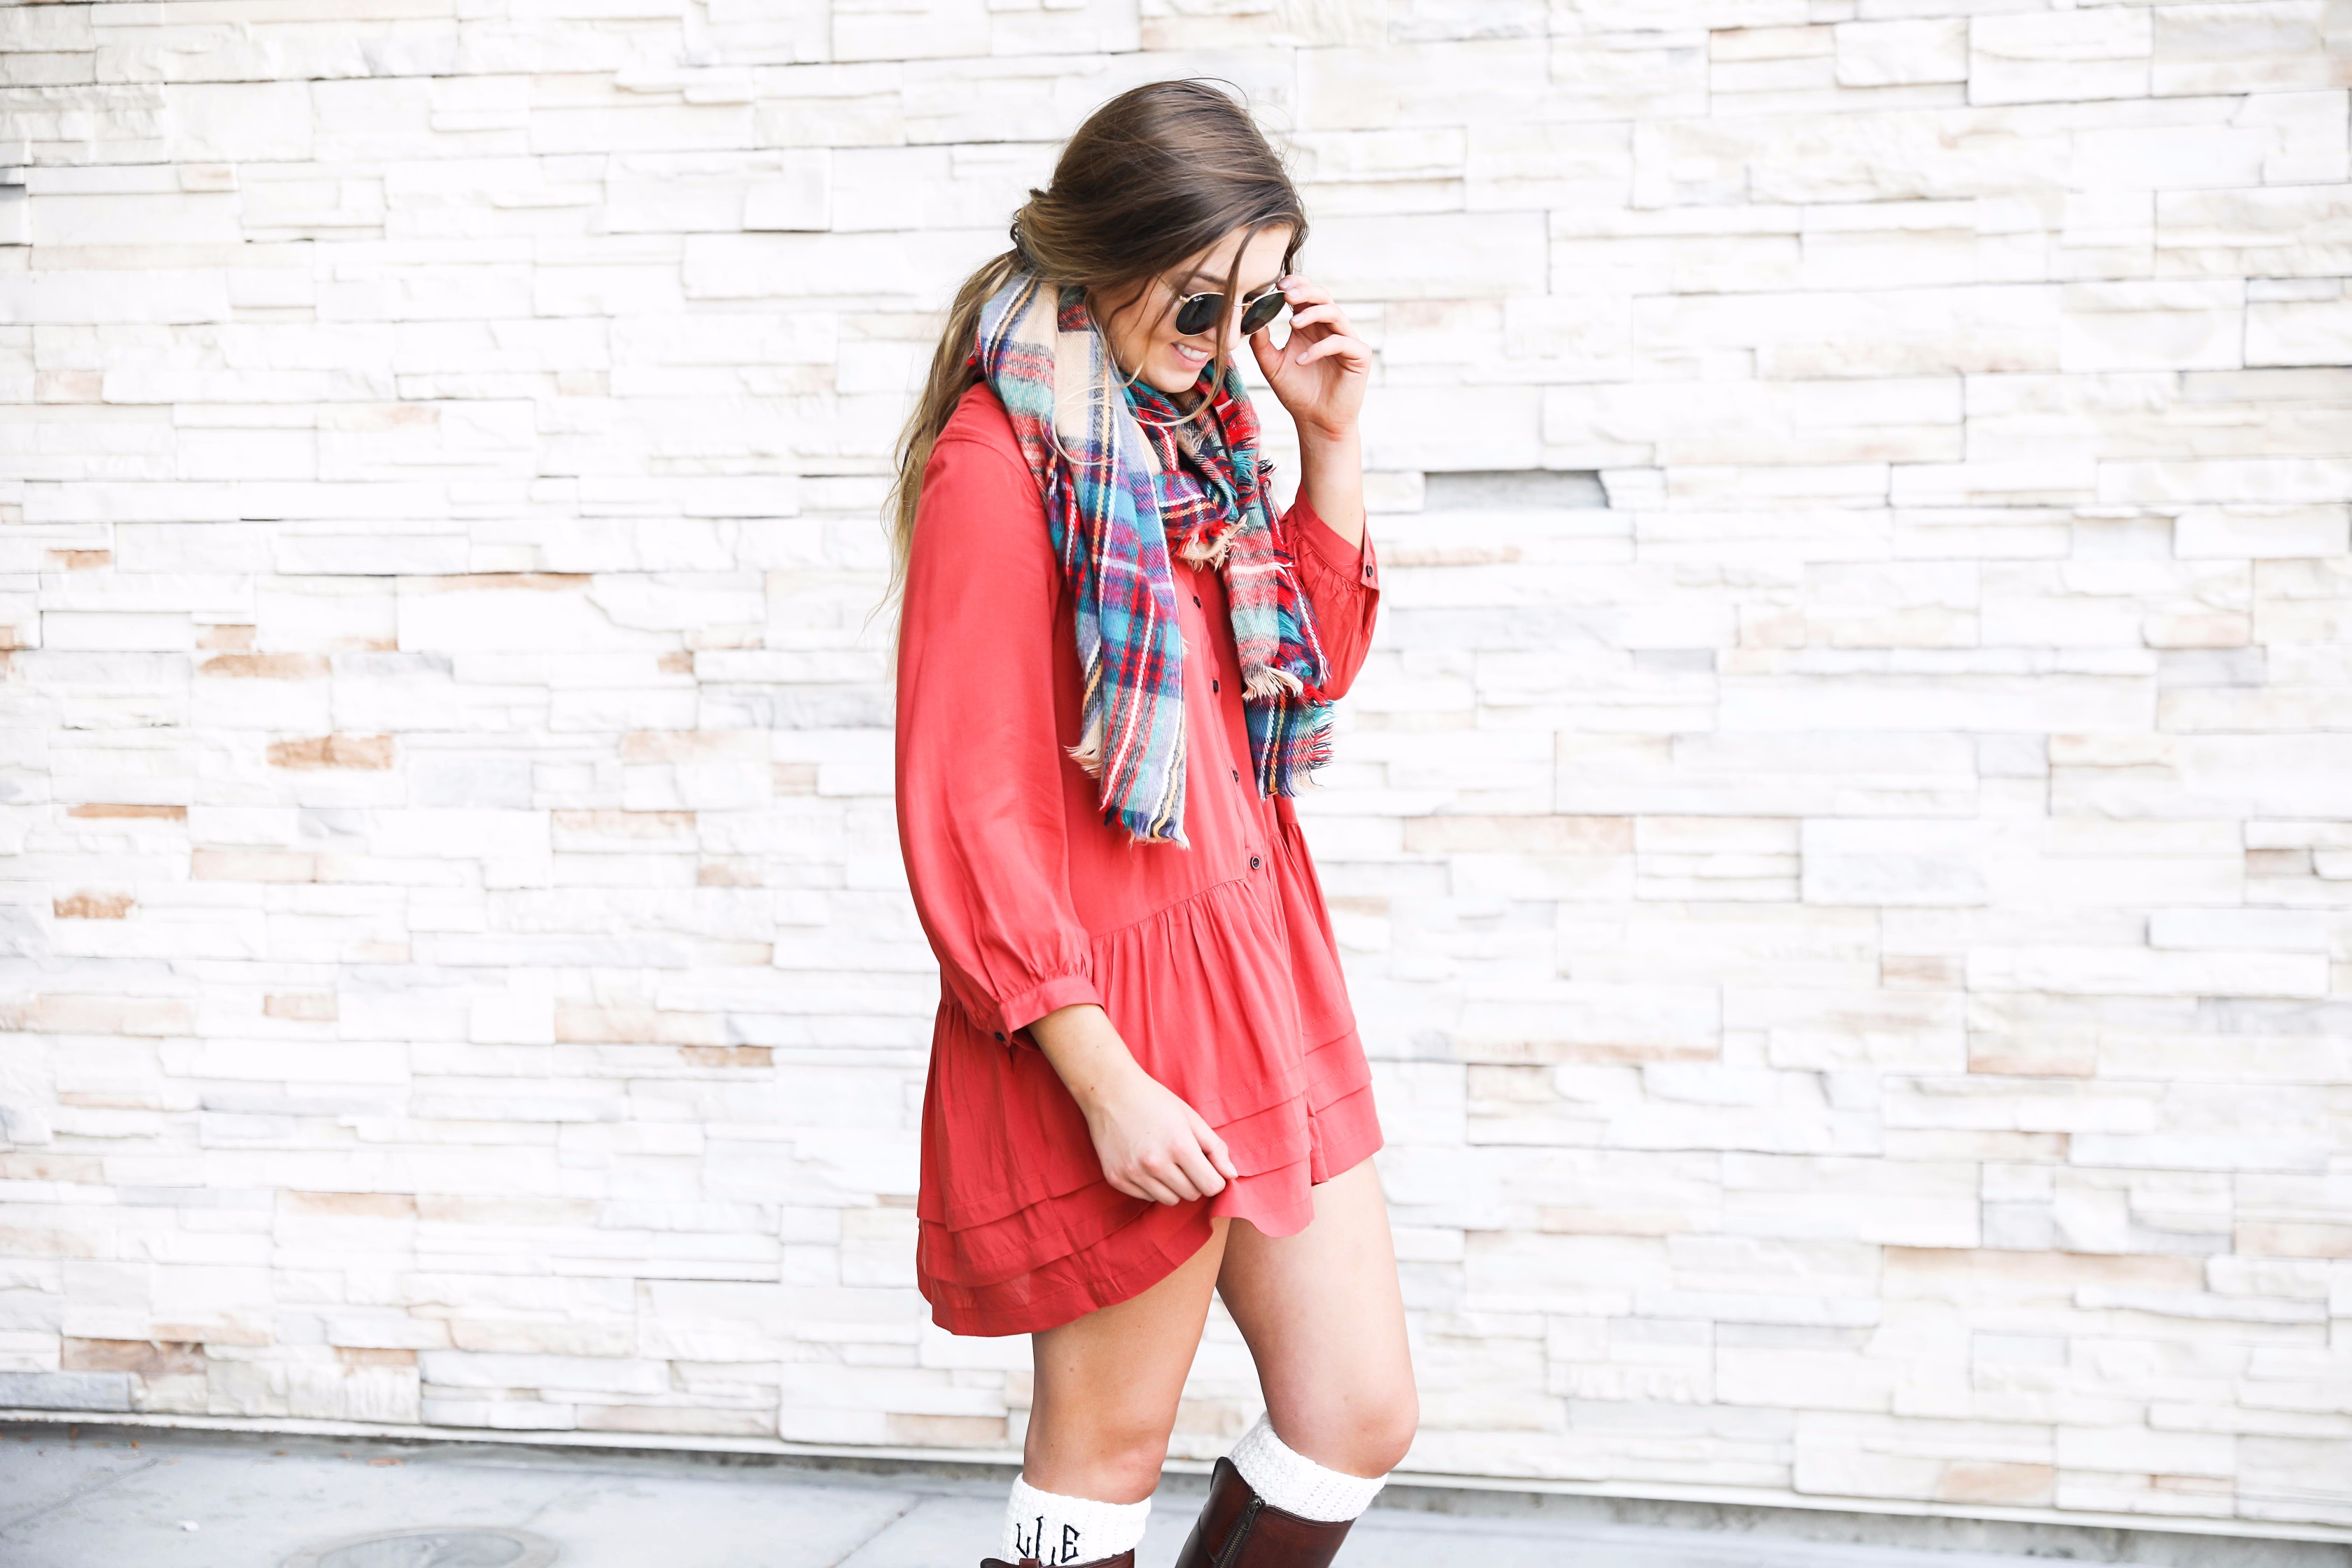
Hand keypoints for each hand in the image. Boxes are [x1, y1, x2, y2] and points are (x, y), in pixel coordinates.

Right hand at [1028, 1003, 1239, 1205]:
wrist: (1110, 1092)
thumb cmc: (1155, 1102)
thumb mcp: (1191, 1118)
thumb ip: (1216, 1148)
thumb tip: (1231, 1176)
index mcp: (1179, 1146)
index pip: (1211, 1186)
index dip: (1215, 1178)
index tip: (1209, 1168)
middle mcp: (1155, 1164)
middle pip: (1192, 1195)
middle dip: (1195, 1181)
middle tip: (1185, 1160)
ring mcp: (1133, 1173)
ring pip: (1170, 1200)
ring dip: (1174, 1186)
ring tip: (1166, 1162)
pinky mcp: (1116, 1179)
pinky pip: (1146, 1197)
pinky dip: (1152, 1186)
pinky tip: (1145, 1163)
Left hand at [1249, 273, 1370, 443]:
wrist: (1315, 422)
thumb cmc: (1296, 393)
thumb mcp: (1272, 366)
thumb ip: (1262, 344)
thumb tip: (1252, 320)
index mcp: (1310, 326)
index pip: (1306, 296)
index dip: (1295, 285)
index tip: (1277, 285)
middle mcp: (1329, 329)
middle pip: (1323, 297)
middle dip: (1305, 292)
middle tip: (1286, 294)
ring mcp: (1346, 340)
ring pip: (1334, 313)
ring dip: (1312, 314)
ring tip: (1292, 325)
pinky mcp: (1359, 356)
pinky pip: (1341, 342)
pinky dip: (1320, 348)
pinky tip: (1301, 360)